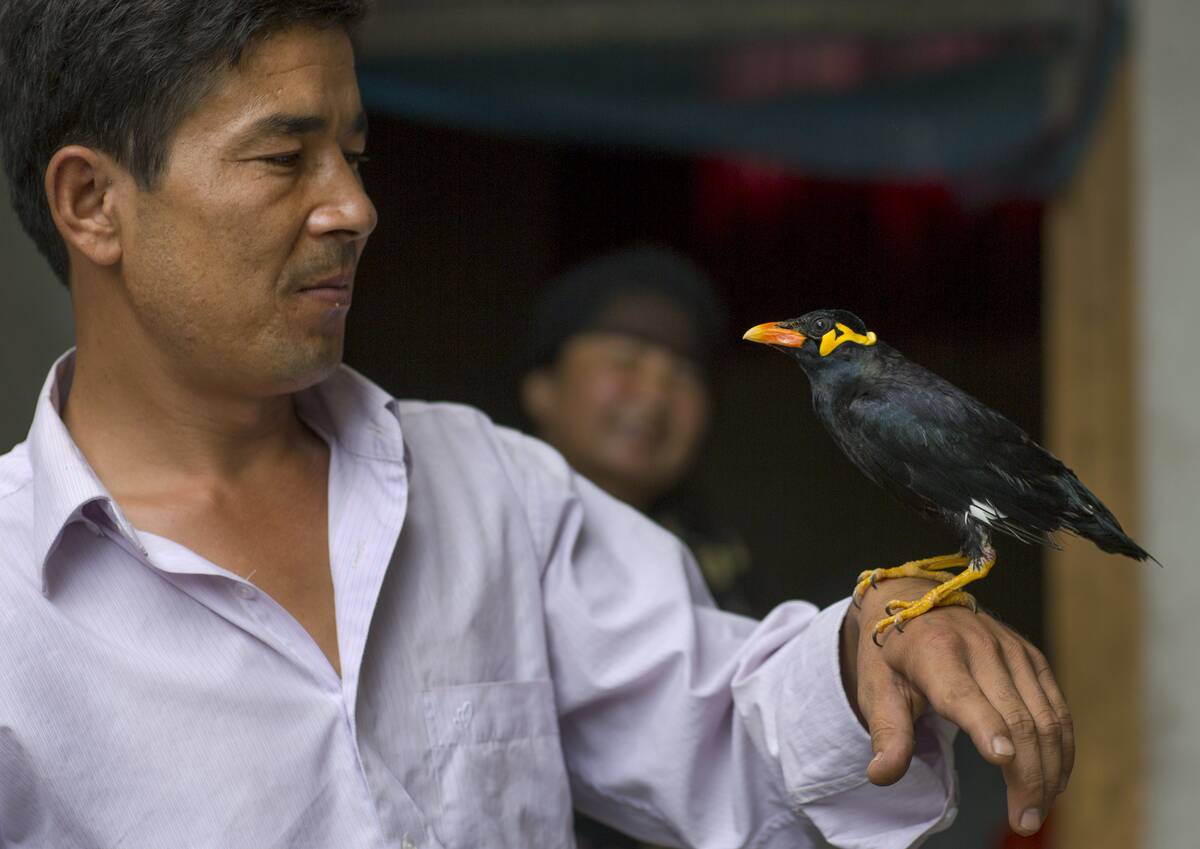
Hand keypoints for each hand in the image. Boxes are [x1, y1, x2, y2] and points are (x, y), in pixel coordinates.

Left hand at [840, 577, 1072, 836]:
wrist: (913, 600)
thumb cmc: (893, 653)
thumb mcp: (875, 687)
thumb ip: (886, 732)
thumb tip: (881, 775)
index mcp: (935, 652)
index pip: (964, 694)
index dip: (985, 726)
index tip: (1001, 760)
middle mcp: (980, 646)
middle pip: (1016, 718)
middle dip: (1027, 774)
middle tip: (1025, 820)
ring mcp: (1012, 650)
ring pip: (1045, 718)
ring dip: (1050, 769)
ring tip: (1038, 810)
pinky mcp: (1032, 657)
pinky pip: (1057, 708)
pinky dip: (1061, 747)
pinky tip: (1054, 779)